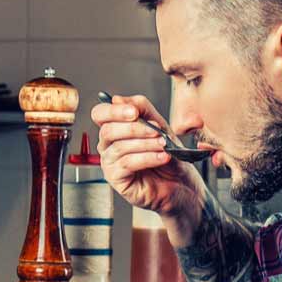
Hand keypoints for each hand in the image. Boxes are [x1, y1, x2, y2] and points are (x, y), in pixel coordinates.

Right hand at [91, 94, 202, 220]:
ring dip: (146, 144)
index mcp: (115, 129)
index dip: (114, 111)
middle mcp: (108, 145)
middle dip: (135, 128)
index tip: (134, 112)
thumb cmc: (169, 155)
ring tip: (163, 145)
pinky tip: (162, 157)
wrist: (180, 183)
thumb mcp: (159, 126)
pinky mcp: (116, 179)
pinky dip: (147, 158)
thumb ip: (142, 109)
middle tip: (156, 131)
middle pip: (108, 130)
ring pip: (120, 147)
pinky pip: (127, 164)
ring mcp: (110, 162)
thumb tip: (118, 98)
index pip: (101, 114)